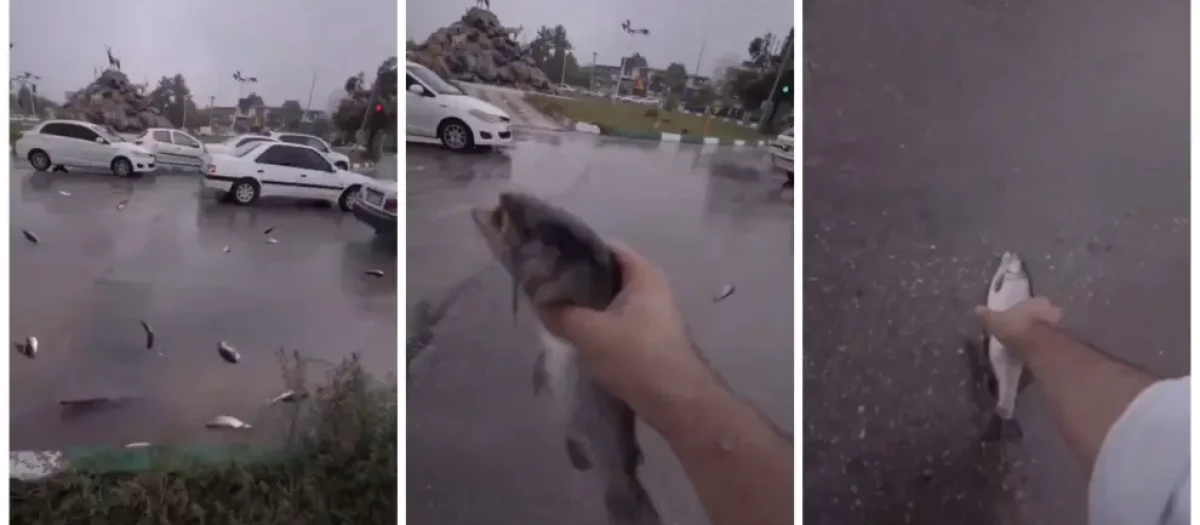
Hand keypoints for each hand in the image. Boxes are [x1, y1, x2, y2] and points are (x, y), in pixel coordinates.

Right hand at [538, 242, 707, 404]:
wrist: (675, 401)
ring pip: (612, 301)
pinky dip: (598, 324)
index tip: (549, 259)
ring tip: (557, 311)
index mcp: (643, 274)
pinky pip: (617, 322)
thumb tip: (541, 304)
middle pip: (608, 274)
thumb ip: (560, 313)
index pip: (605, 248)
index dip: (576, 250)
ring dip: (587, 306)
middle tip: (548, 288)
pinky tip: (578, 335)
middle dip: (578, 281)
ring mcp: (653, 315)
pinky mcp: (650, 339)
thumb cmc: (635, 356)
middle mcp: (652, 288)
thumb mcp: (589, 332)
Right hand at [976, 297, 1062, 345]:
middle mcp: (1051, 309)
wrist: (1042, 347)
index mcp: (1035, 301)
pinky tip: (1037, 355)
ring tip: (1029, 348)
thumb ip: (988, 316)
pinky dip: (1045, 347)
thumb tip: (977, 309)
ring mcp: (1060, 326)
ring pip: (1047, 329)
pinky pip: (1051, 343)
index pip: (1027, 304)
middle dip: (1031, 324)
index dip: (1019, 313)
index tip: (1012, 322)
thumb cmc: (1017, 329)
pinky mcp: (1065, 342)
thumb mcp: (997, 322)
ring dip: (1040, 336)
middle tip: (1021, 335)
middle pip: (1038, 316)